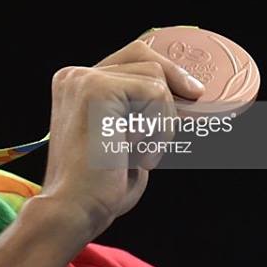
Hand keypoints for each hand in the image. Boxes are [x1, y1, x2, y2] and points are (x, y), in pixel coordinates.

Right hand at [35, 39, 205, 240]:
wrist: (76, 210)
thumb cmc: (100, 187)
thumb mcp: (124, 140)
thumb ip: (140, 113)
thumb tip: (185, 96)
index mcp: (77, 85)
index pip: (131, 57)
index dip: (165, 73)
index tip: (191, 94)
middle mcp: (75, 75)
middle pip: (145, 56)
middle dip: (171, 88)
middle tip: (181, 119)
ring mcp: (84, 79)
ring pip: (155, 77)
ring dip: (162, 119)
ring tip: (142, 153)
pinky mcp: (98, 89)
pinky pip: (155, 93)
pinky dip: (159, 127)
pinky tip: (139, 154)